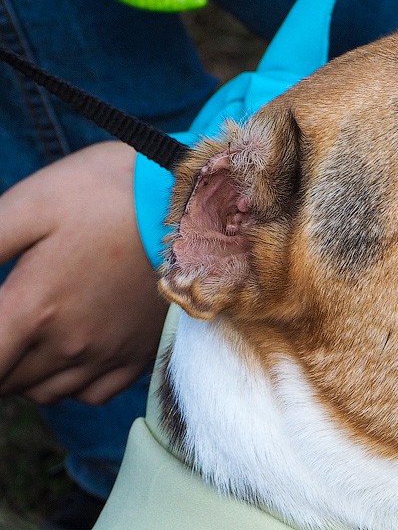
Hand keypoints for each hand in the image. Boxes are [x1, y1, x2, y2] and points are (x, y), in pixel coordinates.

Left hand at [0, 141, 167, 404]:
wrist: (188, 202)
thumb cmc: (106, 194)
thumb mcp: (31, 203)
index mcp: (34, 308)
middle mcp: (70, 343)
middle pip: (7, 380)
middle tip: (7, 323)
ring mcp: (108, 352)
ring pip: (44, 393)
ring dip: (25, 374)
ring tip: (28, 340)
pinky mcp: (139, 353)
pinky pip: (91, 395)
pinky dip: (70, 385)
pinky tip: (69, 354)